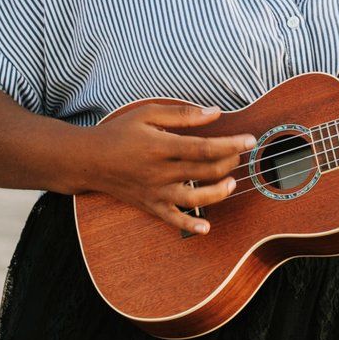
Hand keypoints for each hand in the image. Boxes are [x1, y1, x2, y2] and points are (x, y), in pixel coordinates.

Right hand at [76, 102, 255, 236]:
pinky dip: (190, 225)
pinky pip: (172, 219)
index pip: (204, 147)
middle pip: (204, 171)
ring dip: (218, 193)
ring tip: (231, 184)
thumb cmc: (119, 132)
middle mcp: (160, 171)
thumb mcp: (148, 114)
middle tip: (239, 155)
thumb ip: (183, 114)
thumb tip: (215, 112)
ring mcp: (155, 191)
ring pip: (194, 198)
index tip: (250, 140)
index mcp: (161, 146)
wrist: (88, 160)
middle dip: (229, 163)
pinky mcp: (150, 205)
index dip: (231, 144)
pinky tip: (206, 227)